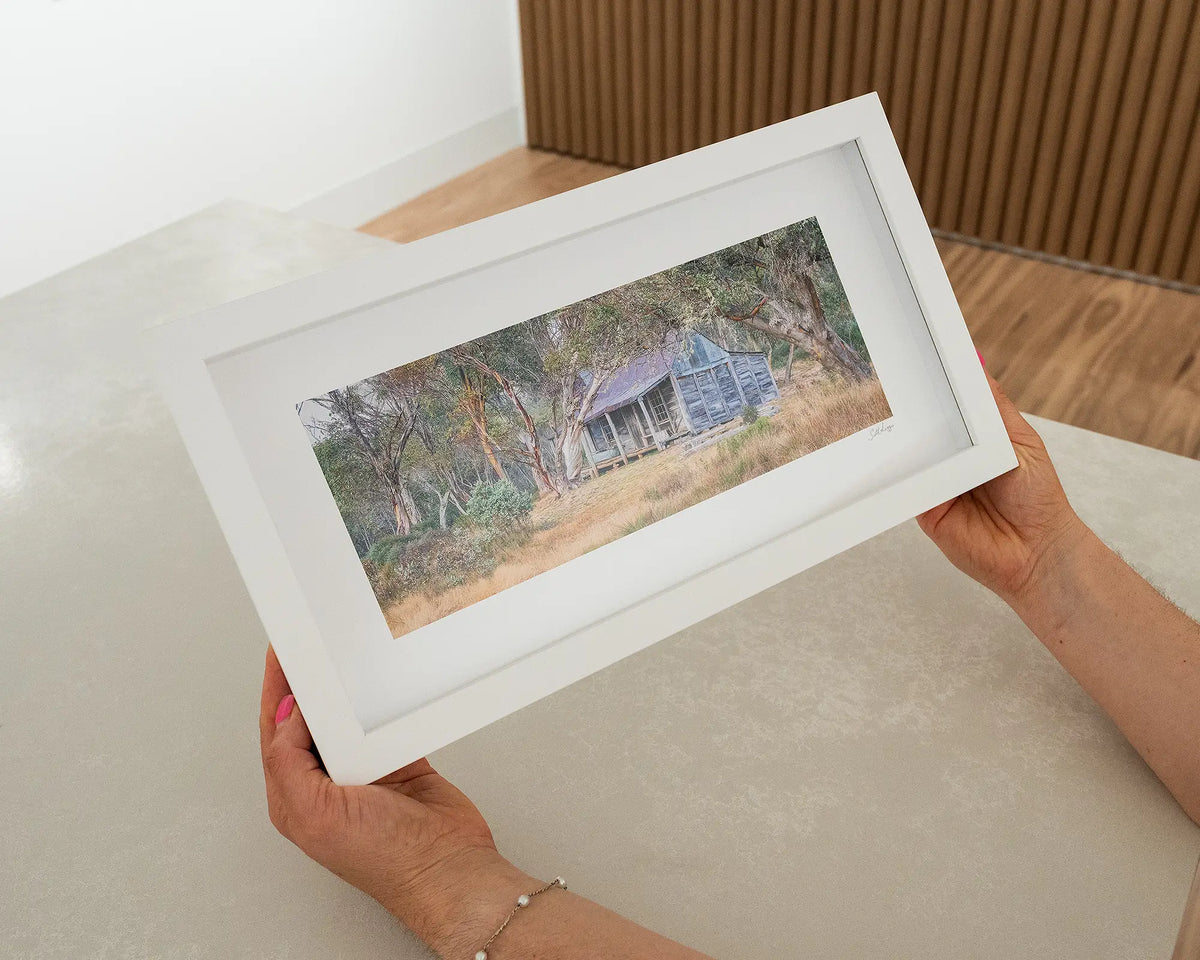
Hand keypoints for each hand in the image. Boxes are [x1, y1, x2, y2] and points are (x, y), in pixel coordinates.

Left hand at [259, 647, 529, 951]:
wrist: (449, 867)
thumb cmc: (384, 859)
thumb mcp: (315, 813)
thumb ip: (289, 763)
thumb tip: (287, 715)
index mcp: (294, 796)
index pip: (276, 730)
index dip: (276, 689)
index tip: (281, 652)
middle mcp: (325, 782)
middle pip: (309, 717)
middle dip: (307, 681)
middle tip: (310, 642)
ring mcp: (362, 770)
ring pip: (346, 715)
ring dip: (345, 689)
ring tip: (341, 654)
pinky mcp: (397, 760)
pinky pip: (383, 719)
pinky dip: (381, 700)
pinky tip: (379, 681)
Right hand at [916, 368, 1087, 604]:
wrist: (1038, 551)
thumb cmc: (1038, 496)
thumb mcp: (1021, 442)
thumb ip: (994, 408)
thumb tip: (975, 364)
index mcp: (974, 438)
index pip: (948, 408)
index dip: (936, 387)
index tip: (919, 359)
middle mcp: (950, 458)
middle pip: (924, 429)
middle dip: (913, 409)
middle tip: (893, 380)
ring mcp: (934, 482)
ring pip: (912, 455)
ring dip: (905, 439)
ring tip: (890, 411)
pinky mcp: (924, 508)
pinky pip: (907, 486)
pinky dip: (903, 472)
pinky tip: (899, 455)